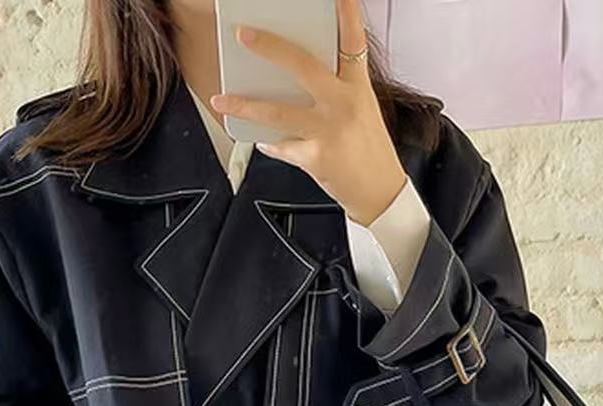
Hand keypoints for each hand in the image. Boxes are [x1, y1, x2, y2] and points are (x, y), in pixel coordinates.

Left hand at [209, 0, 407, 226]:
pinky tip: (263, 140)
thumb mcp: (362, 110)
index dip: (346, 13)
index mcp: (357, 88)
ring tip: (222, 100)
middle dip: (270, 48)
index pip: (353, 42)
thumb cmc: (369, 149)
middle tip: (245, 35)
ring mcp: (328, 131)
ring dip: (245, 105)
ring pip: (278, 113)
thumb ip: (334, 90)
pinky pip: (282, 146)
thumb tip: (295, 81)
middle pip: (303, 66)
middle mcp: (343, 104)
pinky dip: (270, 143)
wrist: (380, 191)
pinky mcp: (315, 157)